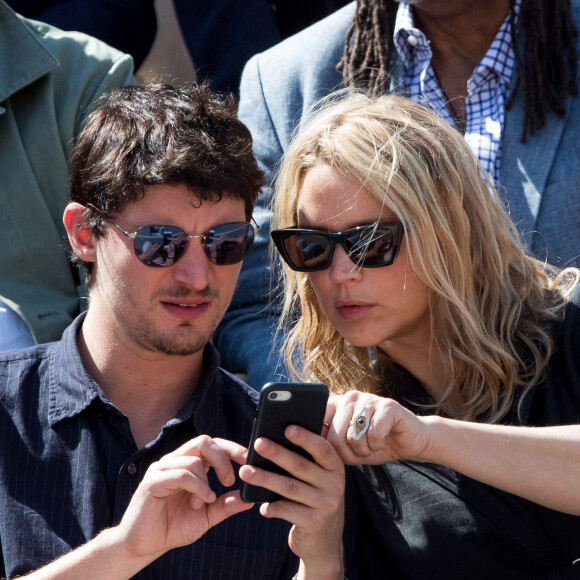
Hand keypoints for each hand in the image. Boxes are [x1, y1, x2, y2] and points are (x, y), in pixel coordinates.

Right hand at [115, 436, 252, 560]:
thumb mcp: (207, 516)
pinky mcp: (152, 481)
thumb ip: (226, 505)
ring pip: (194, 458)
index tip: (249, 459)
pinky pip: (181, 474)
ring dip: (206, 481)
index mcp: (189, 464)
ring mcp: (162, 468)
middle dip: (223, 458)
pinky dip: (197, 486)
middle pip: (204, 441)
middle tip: (230, 480)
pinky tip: (201, 501)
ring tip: (206, 501)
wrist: (144, 545)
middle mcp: (175, 460)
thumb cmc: (173, 527)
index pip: (212, 444)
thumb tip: (250, 498)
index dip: (231, 448)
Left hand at [239, 427, 344, 578]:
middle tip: (257, 443)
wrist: (324, 542)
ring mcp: (327, 505)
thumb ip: (306, 461)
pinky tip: (260, 505)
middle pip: (301, 466)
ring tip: (245, 471)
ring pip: (290, 487)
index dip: (305, 437)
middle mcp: (335, 485)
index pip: (322, 448)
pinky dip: (272, 507)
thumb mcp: (318, 479)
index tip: (287, 428)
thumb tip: (275, 439)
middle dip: (277, 453)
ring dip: (265, 478)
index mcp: (335, 468)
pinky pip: (288, 511)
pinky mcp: (315, 523)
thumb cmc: (313, 499)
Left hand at [324, 391, 431, 464]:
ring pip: (354, 436)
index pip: (318, 420)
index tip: (334, 452)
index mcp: (338, 404)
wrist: (411, 440)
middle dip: (348, 455)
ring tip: (372, 445)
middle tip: (360, 454)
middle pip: (335, 436)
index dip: (324, 443)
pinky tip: (384, 439)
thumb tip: (309, 443)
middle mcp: (351, 397)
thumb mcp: (349, 446)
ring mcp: (369, 399)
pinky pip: (374, 434)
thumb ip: (330, 442)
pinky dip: (378, 445)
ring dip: (364, 450)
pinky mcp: (388, 406)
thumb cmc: (376, 443)